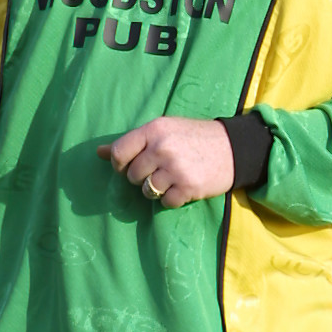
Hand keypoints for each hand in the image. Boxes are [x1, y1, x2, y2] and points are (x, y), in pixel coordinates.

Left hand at [97, 116, 233, 207]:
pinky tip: (184, 186)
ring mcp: (176, 168)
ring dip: (157, 190)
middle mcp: (162, 147)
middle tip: (160, 170)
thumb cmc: (194, 137)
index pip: (119, 152)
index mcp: (154, 129)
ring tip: (172, 178)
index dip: (120, 164)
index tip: (129, 166)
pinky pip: (166, 203)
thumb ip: (132, 141)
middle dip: (143, 177)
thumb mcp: (164, 130)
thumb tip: (98, 152)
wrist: (233, 147)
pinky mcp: (188, 187)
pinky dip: (173, 199)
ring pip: (147, 191)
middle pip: (133, 175)